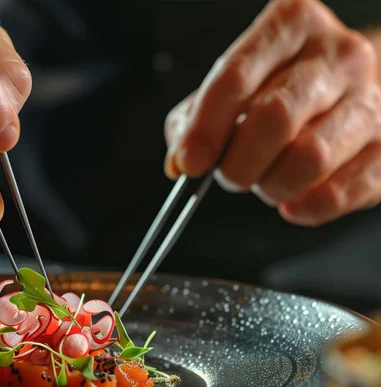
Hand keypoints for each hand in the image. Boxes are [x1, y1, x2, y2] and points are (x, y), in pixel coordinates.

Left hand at [165, 0, 380, 225]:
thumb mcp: (229, 88)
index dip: (206, 128)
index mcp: (290, 24)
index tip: (189, 163)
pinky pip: (345, 189)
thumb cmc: (276, 87)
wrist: (345, 90)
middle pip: (275, 117)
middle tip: (230, 175)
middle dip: (238, 162)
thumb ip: (194, 120)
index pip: (236, 76)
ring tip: (266, 182)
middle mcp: (337, 53)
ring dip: (273, 185)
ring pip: (310, 157)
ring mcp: (371, 96)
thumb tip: (180, 162)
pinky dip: (308, 207)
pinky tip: (293, 203)